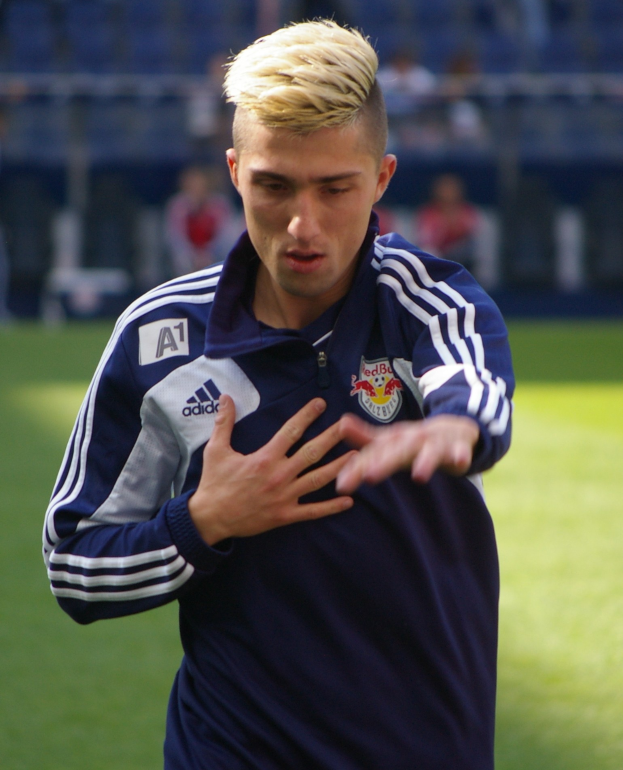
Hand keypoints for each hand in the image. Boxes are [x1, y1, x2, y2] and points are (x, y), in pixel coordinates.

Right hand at [188, 395, 354, 545]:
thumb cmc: (214, 483)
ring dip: (339, 467)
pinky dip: (331, 507)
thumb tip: (225, 397)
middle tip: (348, 426)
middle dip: (331, 437)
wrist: (211, 518)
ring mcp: (284, 496)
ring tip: (356, 456)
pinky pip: (312, 511)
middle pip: (312, 452)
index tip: (320, 404)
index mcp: (265, 458)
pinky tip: (349, 501)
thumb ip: (224, 423)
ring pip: (318, 479)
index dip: (307, 416)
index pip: (291, 431)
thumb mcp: (216, 450)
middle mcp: (279, 475)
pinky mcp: (285, 515)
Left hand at [336, 414, 479, 492]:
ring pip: (429, 451)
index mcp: (394, 441)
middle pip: (397, 451)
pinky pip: (460, 451)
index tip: (341, 486)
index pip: (372, 454)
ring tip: (420, 476)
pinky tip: (461, 462)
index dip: (357, 468)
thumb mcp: (390, 440)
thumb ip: (365, 437)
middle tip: (370, 475)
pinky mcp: (457, 446)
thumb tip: (340, 425)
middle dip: (385, 462)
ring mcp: (435, 442)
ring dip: (425, 461)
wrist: (454, 428)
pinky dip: (460, 455)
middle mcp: (412, 440)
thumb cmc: (415, 441)